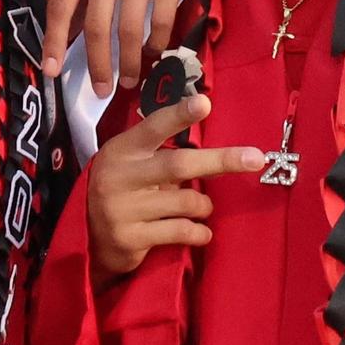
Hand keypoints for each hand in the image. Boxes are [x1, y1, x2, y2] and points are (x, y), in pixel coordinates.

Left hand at [43, 0, 225, 95]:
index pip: (60, 6)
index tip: (52, 71)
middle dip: (99, 65)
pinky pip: (162, 18)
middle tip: (101, 90)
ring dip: (131, 61)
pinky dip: (158, 42)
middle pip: (97, 25)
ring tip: (131, 78)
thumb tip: (63, 39)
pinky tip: (155, 52)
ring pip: (130, 27)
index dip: (54, 42)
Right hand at [86, 94, 261, 280]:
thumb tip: (218, 148)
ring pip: (186, 202)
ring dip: (204, 205)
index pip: (153, 127)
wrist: (89, 241)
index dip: (179, 115)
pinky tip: (200, 232)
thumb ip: (163, 154)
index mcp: (122, 151)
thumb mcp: (133, 165)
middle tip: (255, 158)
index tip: (205, 103)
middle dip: (220, 160)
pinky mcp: (129, 238)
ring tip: (201, 208)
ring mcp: (122, 209)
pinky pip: (180, 232)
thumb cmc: (124, 193)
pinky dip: (199, 232)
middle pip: (179, 164)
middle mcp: (119, 177)